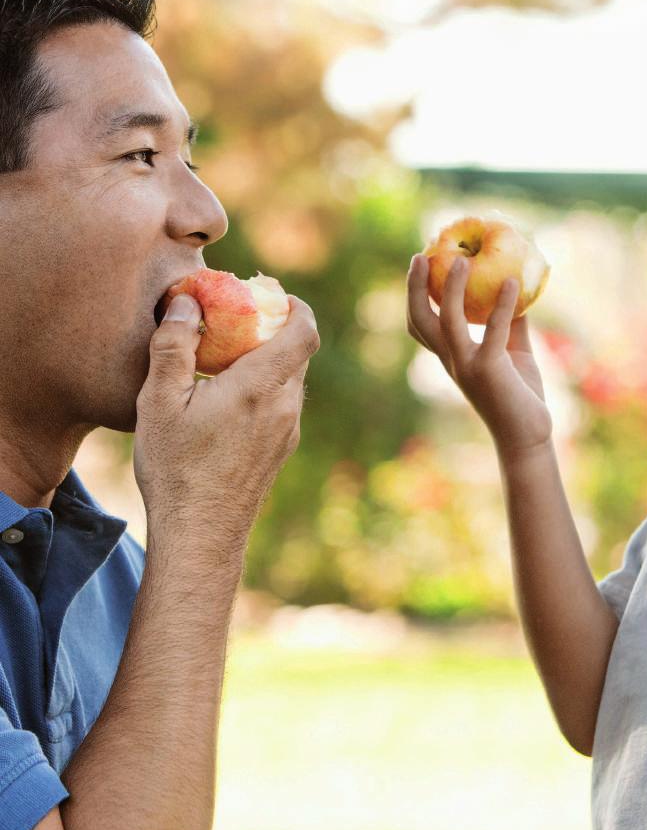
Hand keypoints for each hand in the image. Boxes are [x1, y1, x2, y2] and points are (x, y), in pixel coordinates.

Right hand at [133, 292, 319, 545]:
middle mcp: (285, 406)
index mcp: (261, 386)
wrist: (200, 536)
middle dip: (274, 328)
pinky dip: (265, 386)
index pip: (304, 330)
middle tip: (237, 319)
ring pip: (291, 379)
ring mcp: (287, 431)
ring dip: (269, 359)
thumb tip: (186, 301)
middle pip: (297, 351)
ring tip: (226, 358)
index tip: (269, 293)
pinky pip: (282, 403)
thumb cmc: (176, 469)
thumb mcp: (159, 402)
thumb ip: (174, 345)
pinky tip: (227, 398)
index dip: (295, 305)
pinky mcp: (281, 450)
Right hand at [406, 253, 552, 458]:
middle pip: (419, 319)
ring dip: (453, 287)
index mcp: (451, 357)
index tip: (420, 263)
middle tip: (422, 255)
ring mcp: (466, 365)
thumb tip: (515, 286)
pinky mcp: (488, 369)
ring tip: (463, 260)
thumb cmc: (520, 394)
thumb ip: (510, 322)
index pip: (420, 324)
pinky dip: (501, 304)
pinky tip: (511, 282)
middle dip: (415, 287)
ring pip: (448, 320)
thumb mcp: (514, 351)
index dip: (414, 294)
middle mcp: (451, 360)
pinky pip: (493, 330)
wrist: (527, 436)